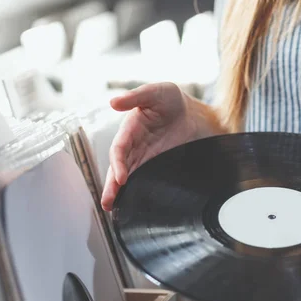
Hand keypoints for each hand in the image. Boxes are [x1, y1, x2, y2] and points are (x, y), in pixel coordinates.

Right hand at [101, 82, 219, 210]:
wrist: (192, 113)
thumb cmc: (171, 100)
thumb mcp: (155, 92)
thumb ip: (135, 96)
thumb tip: (113, 102)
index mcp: (129, 130)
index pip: (119, 149)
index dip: (118, 164)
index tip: (120, 178)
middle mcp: (133, 147)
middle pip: (118, 168)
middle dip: (112, 186)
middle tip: (107, 202)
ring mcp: (144, 159)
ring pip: (127, 178)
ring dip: (119, 193)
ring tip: (112, 209)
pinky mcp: (155, 167)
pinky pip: (144, 181)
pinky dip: (136, 193)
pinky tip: (131, 206)